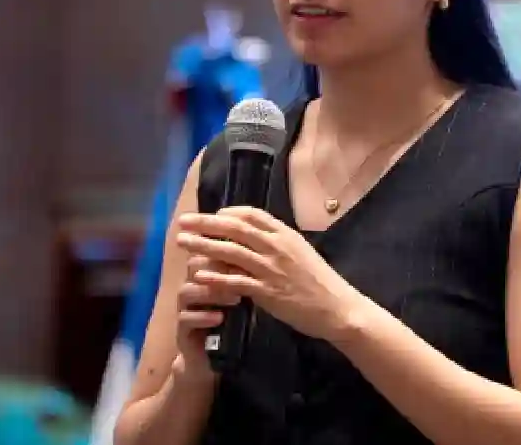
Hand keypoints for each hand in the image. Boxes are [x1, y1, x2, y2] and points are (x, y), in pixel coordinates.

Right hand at [173, 255, 238, 381]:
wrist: (210, 357)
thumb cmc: (229, 323)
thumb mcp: (239, 299)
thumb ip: (245, 280)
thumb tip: (266, 259)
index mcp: (204, 276)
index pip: (209, 254)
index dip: (226, 252)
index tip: (249, 253)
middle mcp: (191, 287)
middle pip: (194, 267)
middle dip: (217, 268)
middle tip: (242, 273)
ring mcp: (184, 308)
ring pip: (187, 291)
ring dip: (211, 293)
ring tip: (235, 299)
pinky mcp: (180, 330)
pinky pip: (185, 319)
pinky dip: (202, 317)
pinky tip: (219, 318)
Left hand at [174, 207, 368, 342]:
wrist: (338, 308)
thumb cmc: (320, 282)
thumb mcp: (302, 252)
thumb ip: (279, 243)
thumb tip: (256, 236)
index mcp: (286, 234)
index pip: (252, 214)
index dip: (228, 212)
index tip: (213, 214)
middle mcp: (277, 246)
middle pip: (235, 228)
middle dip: (206, 223)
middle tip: (183, 221)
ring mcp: (271, 269)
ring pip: (230, 251)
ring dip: (203, 246)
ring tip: (182, 243)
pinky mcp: (268, 292)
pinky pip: (236, 281)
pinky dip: (216, 277)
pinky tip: (199, 276)